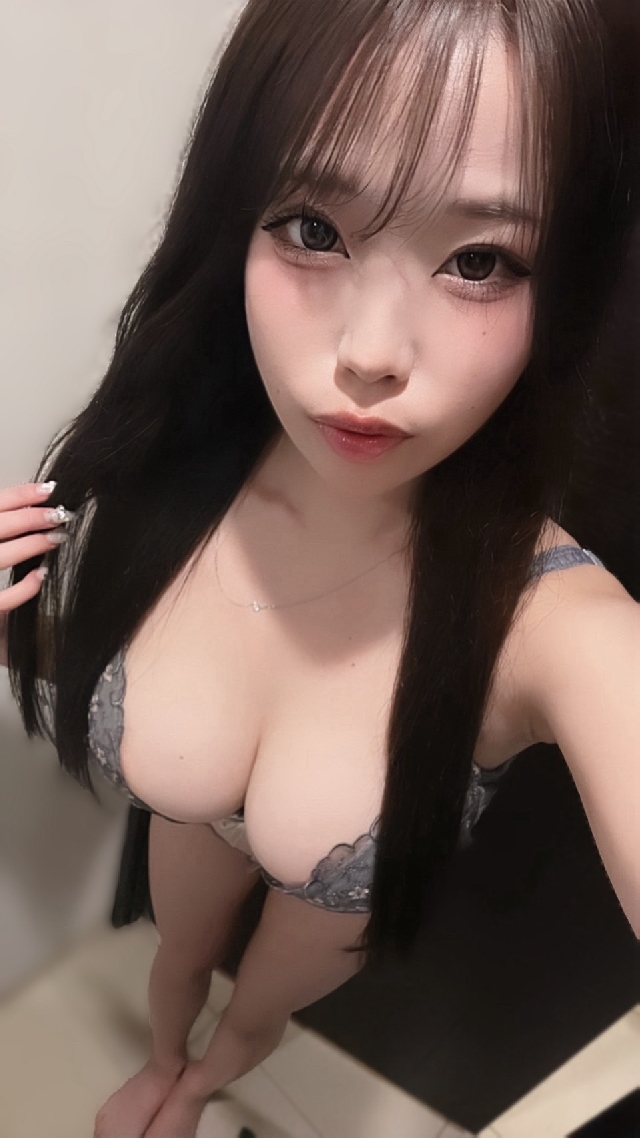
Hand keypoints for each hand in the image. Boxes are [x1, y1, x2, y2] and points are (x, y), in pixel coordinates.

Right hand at [0, 480, 71, 664]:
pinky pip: (1, 599)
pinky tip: (42, 576)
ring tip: (57, 539)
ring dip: (32, 545)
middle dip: (31, 518)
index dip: (20, 495)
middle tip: (60, 515)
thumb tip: (34, 507)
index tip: (49, 490)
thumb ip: (3, 526)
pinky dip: (24, 588)